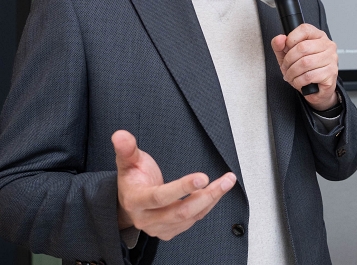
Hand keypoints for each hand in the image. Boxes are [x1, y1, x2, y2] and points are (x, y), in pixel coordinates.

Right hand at [112, 130, 236, 240]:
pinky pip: (193, 220)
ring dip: (212, 199)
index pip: (160, 197)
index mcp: (135, 200)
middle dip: (207, 195)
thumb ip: (126, 149)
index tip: (203, 177)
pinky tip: (216, 192)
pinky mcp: (169, 232)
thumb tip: (120, 134)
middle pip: (180, 211)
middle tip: (226, 180)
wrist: (129, 202)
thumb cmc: (133, 178)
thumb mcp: (128, 161)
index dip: (182, 188)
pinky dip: (208, 206)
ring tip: (227, 181)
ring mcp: (158, 228)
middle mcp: (146, 218)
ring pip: (191, 216)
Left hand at [271, 23, 338, 109]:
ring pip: (305, 63)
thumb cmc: (304, 71)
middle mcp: (327, 45)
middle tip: (286, 67)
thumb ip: (280, 46)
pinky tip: (299, 81)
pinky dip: (299, 81)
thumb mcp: (288, 56)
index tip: (286, 48)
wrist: (316, 89)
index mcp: (318, 36)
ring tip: (291, 75)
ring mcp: (331, 59)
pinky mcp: (330, 73)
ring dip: (292, 72)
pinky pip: (309, 76)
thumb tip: (279, 39)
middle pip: (302, 47)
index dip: (291, 39)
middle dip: (289, 60)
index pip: (304, 29)